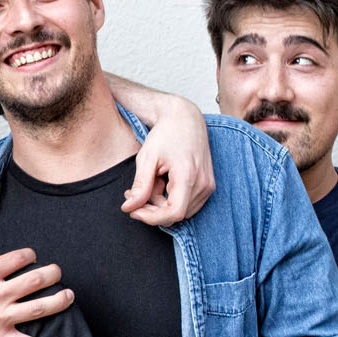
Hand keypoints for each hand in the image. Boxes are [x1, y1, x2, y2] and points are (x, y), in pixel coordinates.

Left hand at [123, 98, 214, 226]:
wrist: (185, 118)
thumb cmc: (165, 134)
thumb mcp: (147, 158)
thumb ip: (140, 185)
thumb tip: (129, 208)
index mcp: (189, 176)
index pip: (173, 213)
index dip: (151, 218)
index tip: (133, 211)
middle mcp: (203, 184)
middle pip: (176, 214)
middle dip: (151, 209)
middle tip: (132, 194)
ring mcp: (208, 186)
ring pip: (181, 211)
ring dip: (160, 205)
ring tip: (147, 184)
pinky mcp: (208, 185)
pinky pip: (188, 203)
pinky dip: (171, 200)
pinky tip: (159, 184)